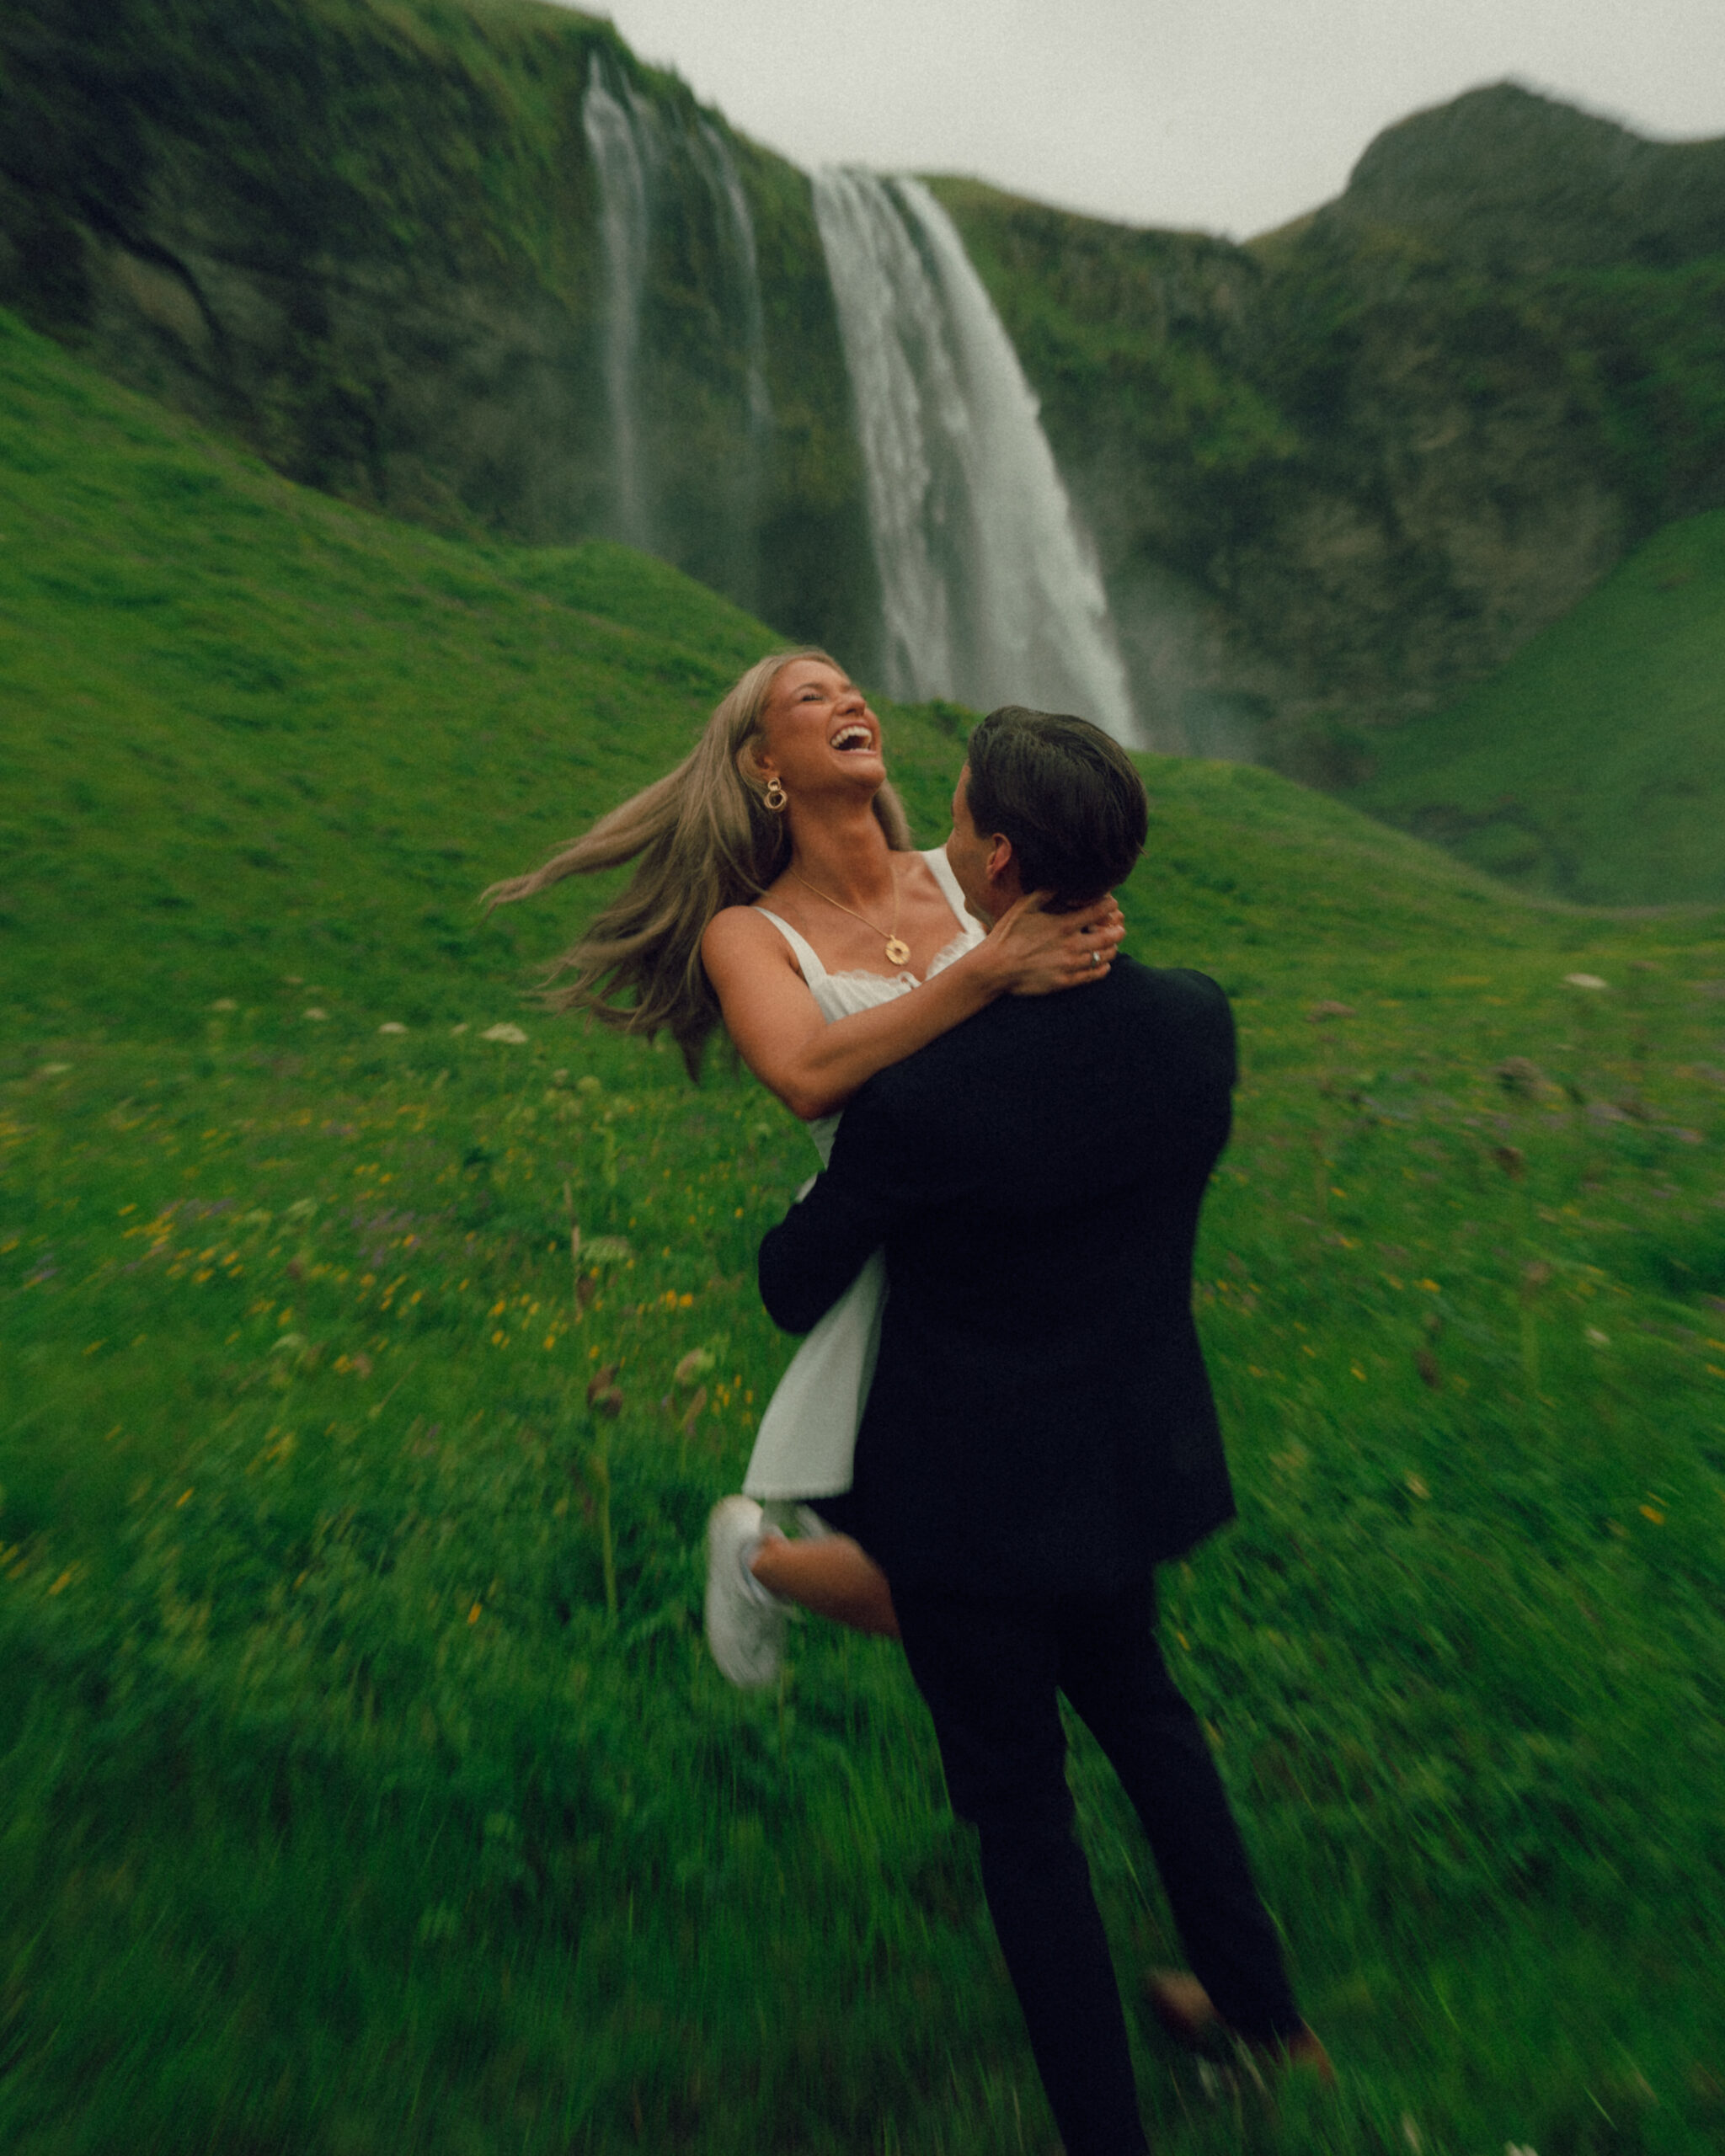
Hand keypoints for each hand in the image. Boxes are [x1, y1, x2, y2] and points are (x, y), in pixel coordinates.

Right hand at [983, 892, 1125, 996]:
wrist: (995, 968)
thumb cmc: (1006, 934)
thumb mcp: (1023, 907)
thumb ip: (1044, 892)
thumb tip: (1060, 880)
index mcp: (1063, 925)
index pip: (1099, 911)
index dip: (1110, 905)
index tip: (1112, 904)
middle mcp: (1071, 945)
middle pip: (1109, 936)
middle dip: (1118, 929)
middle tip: (1119, 927)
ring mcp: (1069, 965)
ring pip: (1104, 956)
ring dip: (1112, 949)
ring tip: (1111, 945)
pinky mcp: (1065, 981)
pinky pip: (1094, 975)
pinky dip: (1103, 968)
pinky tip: (1102, 964)